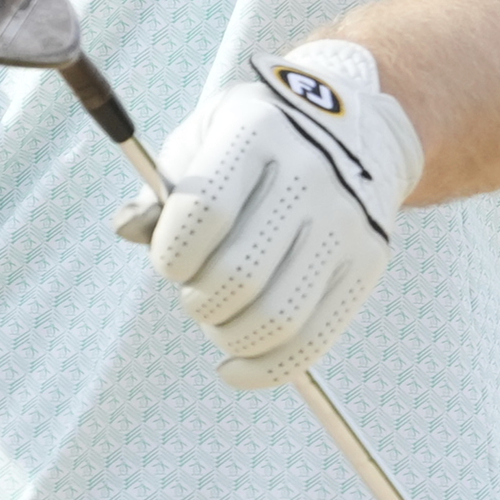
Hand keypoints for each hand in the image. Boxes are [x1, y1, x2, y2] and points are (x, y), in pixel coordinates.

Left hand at [111, 40, 424, 391]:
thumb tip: (129, 229)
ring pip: (277, 317)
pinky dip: (265, 370)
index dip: (172, 254)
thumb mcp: (203, 135)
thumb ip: (162, 186)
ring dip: (229, 336)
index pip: (204, 212)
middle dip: (199, 300)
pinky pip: (313, 340)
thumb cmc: (257, 140)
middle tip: (196, 290)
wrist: (356, 129)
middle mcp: (310, 173)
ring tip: (219, 319)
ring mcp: (345, 220)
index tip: (170, 260)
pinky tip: (235, 367)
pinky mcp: (369, 261)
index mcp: (257, 131)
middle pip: (239, 275)